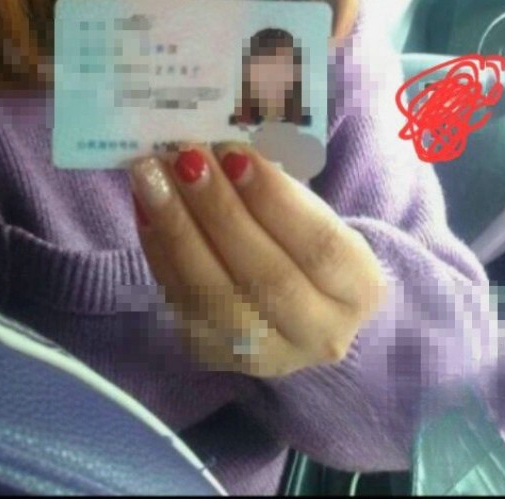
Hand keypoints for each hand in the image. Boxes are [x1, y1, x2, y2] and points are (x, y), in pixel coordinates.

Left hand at [129, 142, 386, 377]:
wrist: (302, 307)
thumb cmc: (307, 241)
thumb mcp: (314, 213)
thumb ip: (279, 186)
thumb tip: (224, 148)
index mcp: (359, 288)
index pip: (319, 245)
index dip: (274, 198)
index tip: (234, 153)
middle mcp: (319, 331)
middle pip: (265, 275)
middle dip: (219, 210)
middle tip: (184, 157)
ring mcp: (265, 354)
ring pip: (215, 296)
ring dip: (177, 229)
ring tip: (151, 176)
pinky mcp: (214, 356)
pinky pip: (181, 302)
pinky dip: (159, 249)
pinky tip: (145, 207)